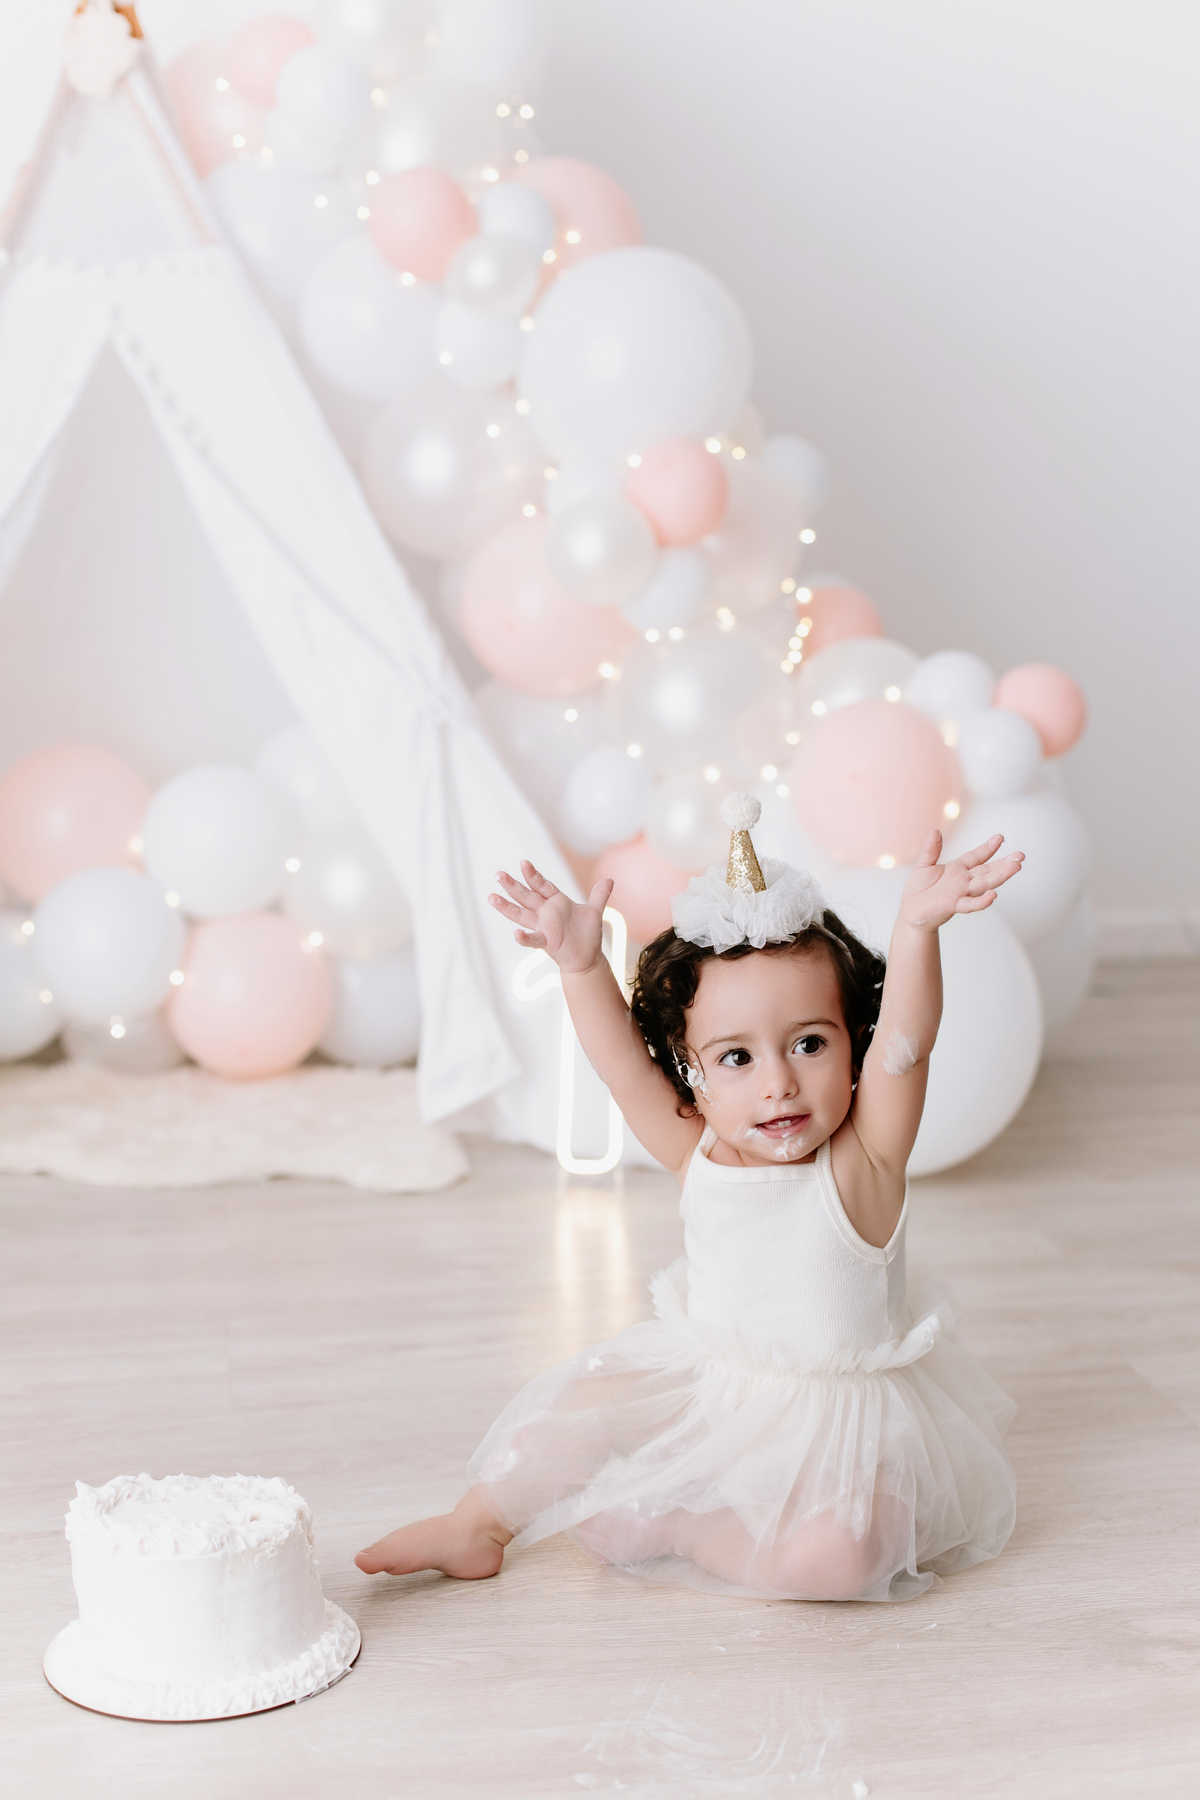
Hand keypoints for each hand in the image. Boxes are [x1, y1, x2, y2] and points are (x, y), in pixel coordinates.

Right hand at [488, 861, 614, 974]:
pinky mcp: (546, 942)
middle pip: (526, 896)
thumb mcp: (594, 911)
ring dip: (507, 907)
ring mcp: (543, 927)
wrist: (587, 957)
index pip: (541, 885)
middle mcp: (545, 912)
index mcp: (555, 901)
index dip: (532, 875)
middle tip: (498, 875)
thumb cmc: (587, 933)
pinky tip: (516, 933)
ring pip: (521, 915)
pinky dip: (525, 938)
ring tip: (491, 898)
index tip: (523, 863)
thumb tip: (609, 880)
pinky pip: (533, 939)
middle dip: (512, 886)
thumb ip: (599, 895)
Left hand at [898, 829, 1023, 932]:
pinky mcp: (953, 905)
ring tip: (1016, 867)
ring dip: (1001, 876)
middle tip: (1020, 856)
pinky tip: (993, 895)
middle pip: (987, 870)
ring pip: (984, 884)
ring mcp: (961, 893)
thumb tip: (935, 830)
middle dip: (1004, 863)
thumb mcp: (924, 865)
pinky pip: (970, 904)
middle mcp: (963, 881)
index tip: (1001, 838)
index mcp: (958, 869)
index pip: (977, 856)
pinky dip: (982, 901)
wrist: (910, 912)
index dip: (989, 848)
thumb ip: (931, 849)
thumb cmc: (919, 890)